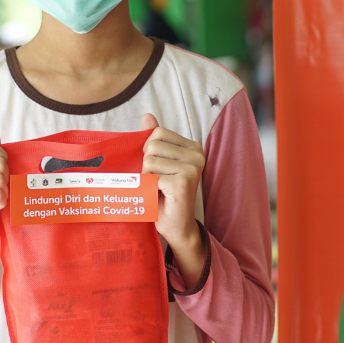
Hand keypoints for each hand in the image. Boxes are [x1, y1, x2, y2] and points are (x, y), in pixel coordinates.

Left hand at [141, 114, 204, 252]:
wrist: (176, 227)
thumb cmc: (165, 195)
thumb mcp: (159, 164)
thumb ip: (155, 140)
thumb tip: (147, 115)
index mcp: (192, 147)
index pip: (158, 133)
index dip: (149, 151)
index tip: (158, 168)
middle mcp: (197, 155)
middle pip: (152, 145)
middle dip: (147, 165)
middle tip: (157, 182)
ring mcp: (192, 168)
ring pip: (149, 161)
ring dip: (147, 178)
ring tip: (158, 189)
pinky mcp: (183, 182)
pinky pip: (150, 177)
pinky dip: (149, 189)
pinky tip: (160, 197)